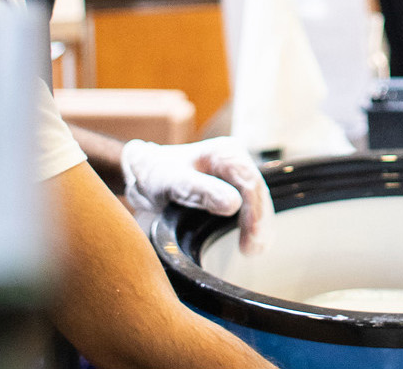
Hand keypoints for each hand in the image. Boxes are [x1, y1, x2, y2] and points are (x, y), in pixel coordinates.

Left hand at [121, 137, 273, 253]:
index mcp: (224, 152)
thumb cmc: (155, 173)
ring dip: (259, 224)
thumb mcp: (172, 181)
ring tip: (253, 250)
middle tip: (253, 250)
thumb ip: (201, 191)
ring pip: (257, 198)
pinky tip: (250, 239)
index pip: (249, 181)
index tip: (252, 237)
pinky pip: (249, 203)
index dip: (255, 210)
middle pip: (258, 190)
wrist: (143, 172)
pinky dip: (252, 222)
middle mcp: (234, 159)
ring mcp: (234, 172)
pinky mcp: (232, 185)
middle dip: (259, 220)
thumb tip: (234, 205)